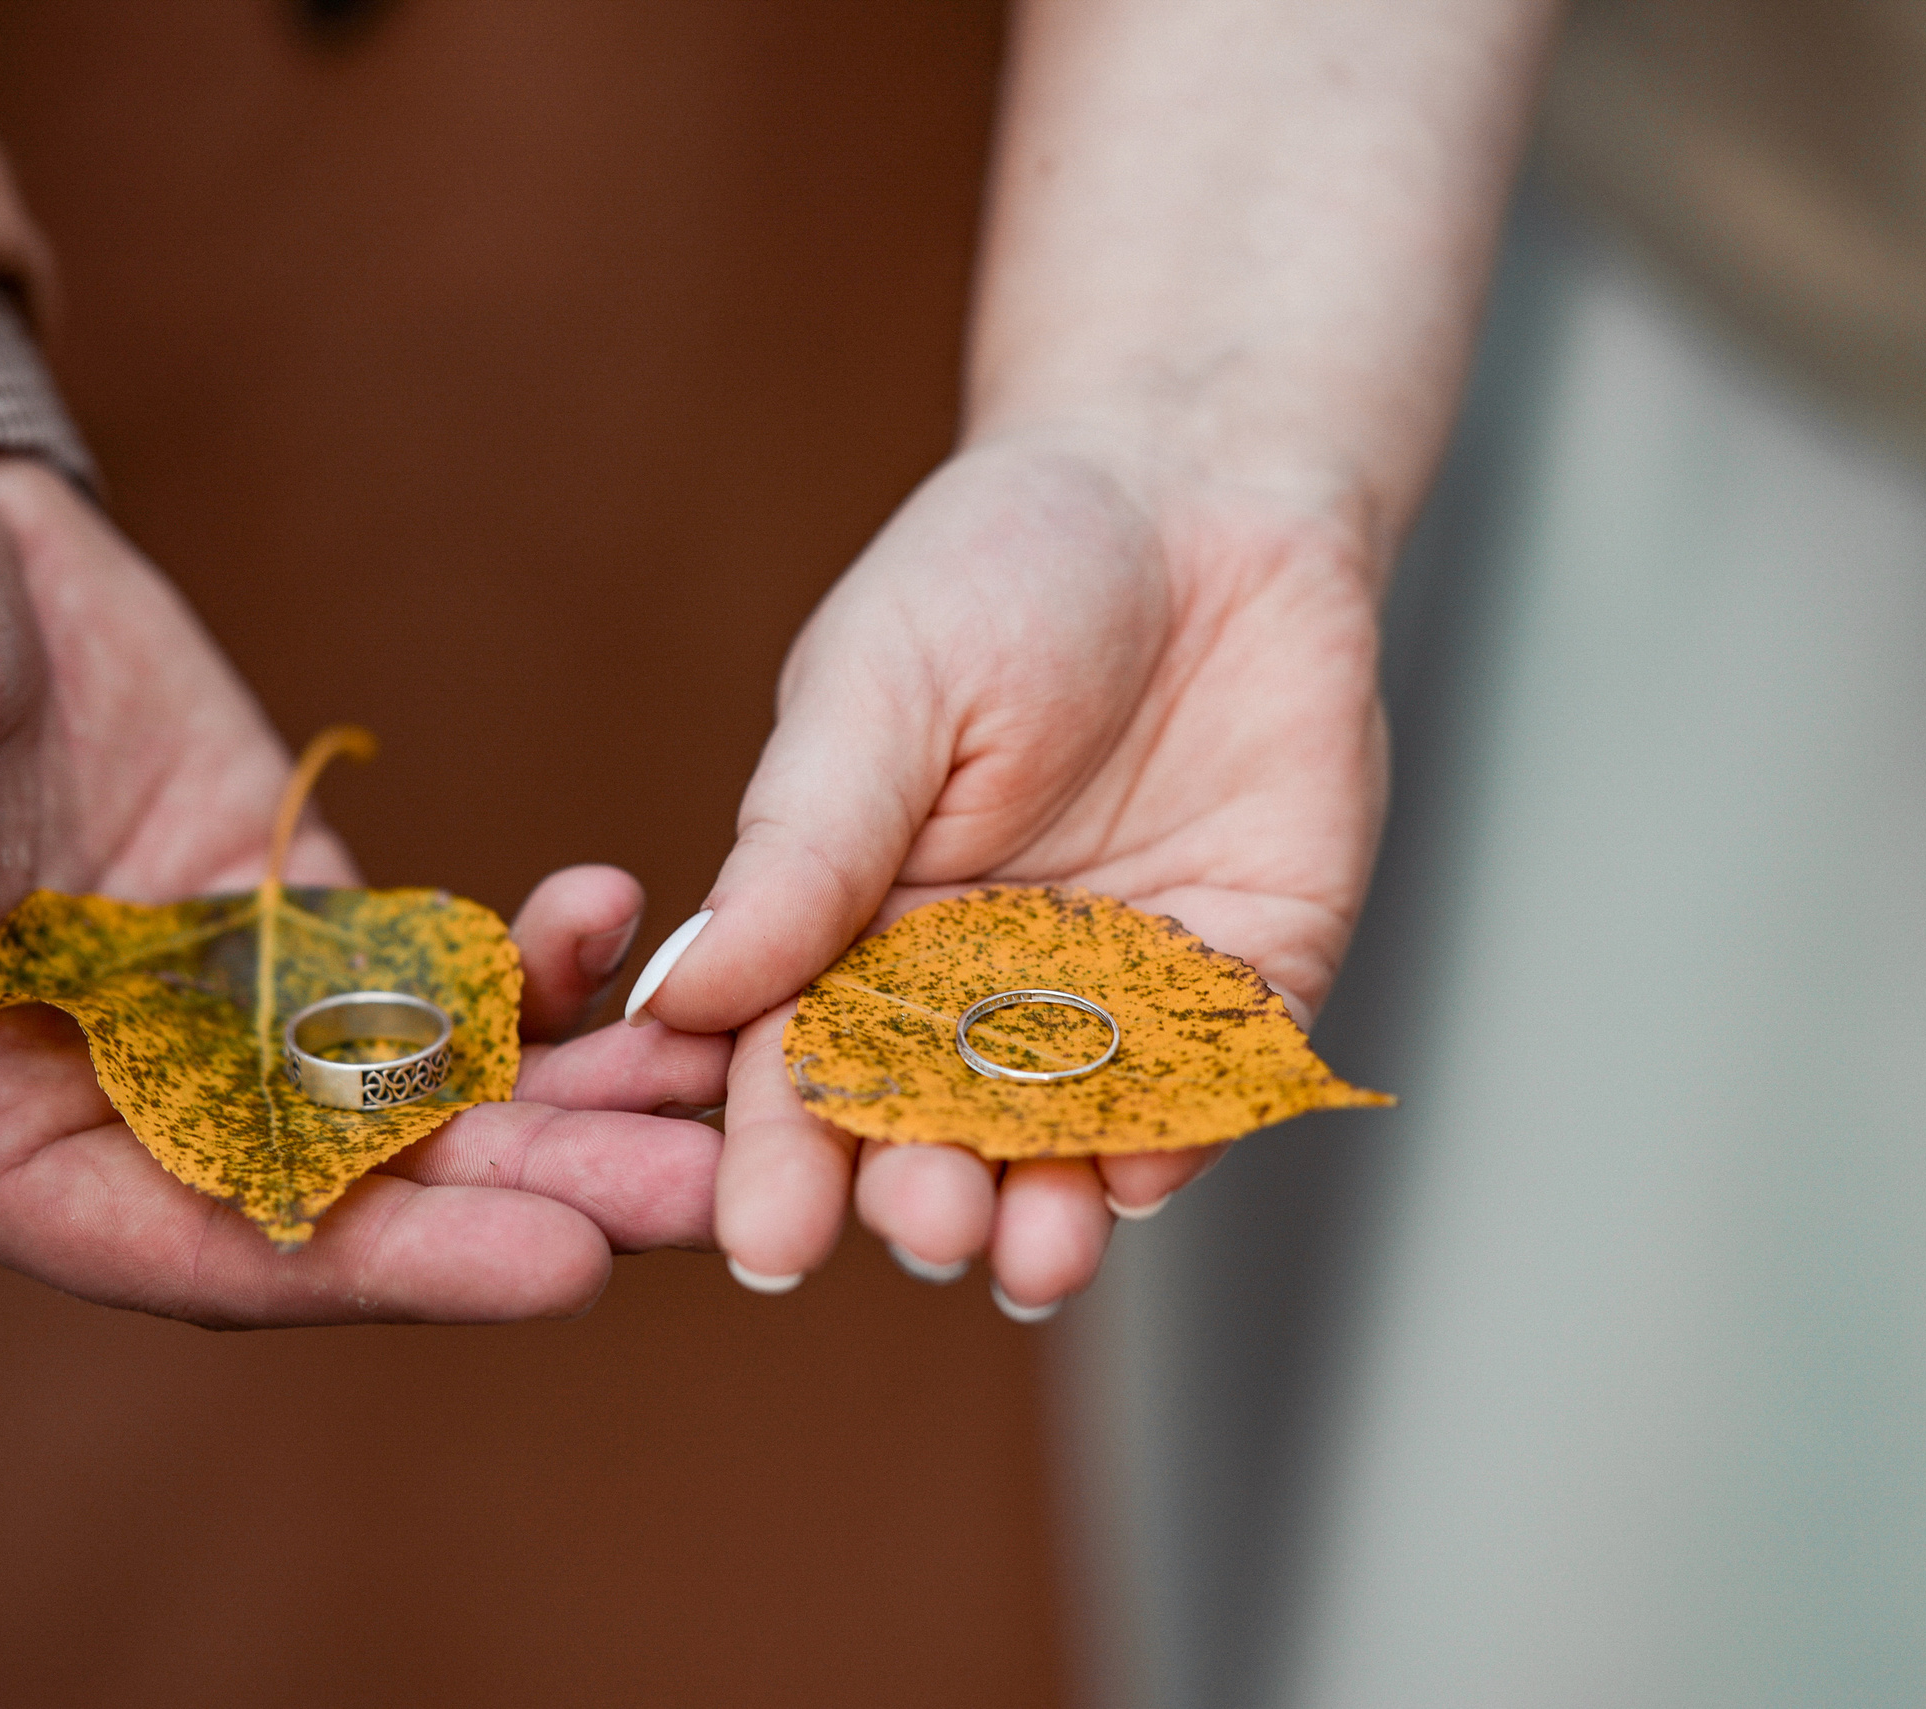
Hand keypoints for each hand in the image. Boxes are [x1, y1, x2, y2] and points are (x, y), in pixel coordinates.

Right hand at [0, 452, 725, 1324]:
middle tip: (718, 1197)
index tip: (566, 1271)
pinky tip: (625, 919)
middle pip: (358, 1192)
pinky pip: (427, 970)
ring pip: (419, 1094)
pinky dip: (528, 965)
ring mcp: (220, 1013)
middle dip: (537, 1198)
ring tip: (733, 1082)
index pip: (208, 1243)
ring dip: (573, 1100)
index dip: (389, 1268)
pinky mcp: (290, 920)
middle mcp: (118, 1102)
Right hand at [628, 432, 1384, 1313]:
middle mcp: (980, 982)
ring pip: (1074, 1135)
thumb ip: (799, 850)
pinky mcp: (1248, 963)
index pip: (803, 1071)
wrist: (1204, 481)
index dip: (780, 1161)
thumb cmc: (1004, 562)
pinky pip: (1216, 1077)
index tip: (765, 1242)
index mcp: (859, 926)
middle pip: (937, 1127)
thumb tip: (677, 998)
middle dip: (923, 1189)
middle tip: (922, 1217)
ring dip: (1052, 1204)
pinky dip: (1188, 1131)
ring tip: (1033, 1251)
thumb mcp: (876, 690)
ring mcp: (1118, 984)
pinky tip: (1149, 1168)